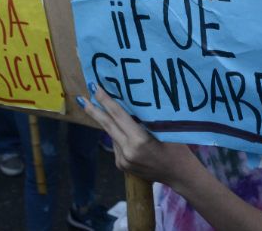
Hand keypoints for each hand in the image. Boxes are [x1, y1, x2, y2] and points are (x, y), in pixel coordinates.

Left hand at [78, 82, 198, 185]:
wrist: (179, 175)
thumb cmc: (178, 148)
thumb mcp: (164, 129)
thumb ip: (145, 120)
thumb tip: (128, 105)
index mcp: (139, 141)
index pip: (118, 116)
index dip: (105, 100)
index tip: (94, 87)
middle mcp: (127, 151)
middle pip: (107, 125)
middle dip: (94, 110)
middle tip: (82, 97)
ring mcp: (122, 160)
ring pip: (112, 134)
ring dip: (108, 122)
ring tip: (101, 107)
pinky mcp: (121, 165)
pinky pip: (117, 144)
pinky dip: (118, 134)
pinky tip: (123, 129)